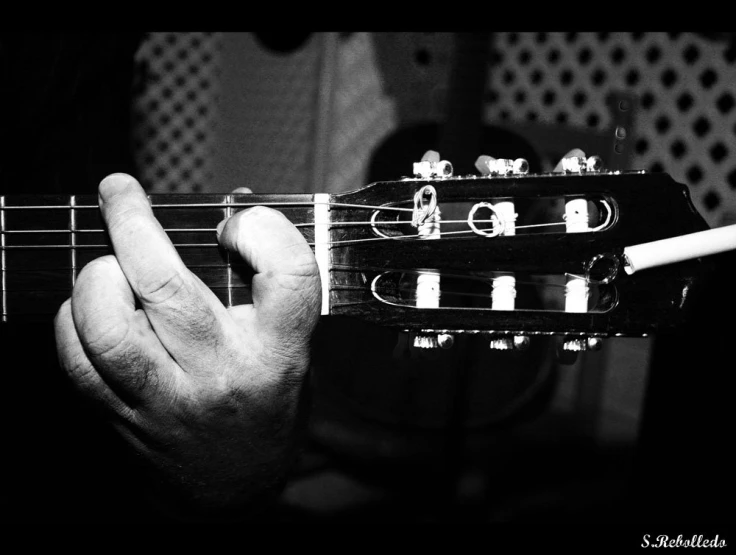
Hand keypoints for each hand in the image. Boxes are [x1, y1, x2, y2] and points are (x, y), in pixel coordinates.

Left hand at [54, 174, 320, 516]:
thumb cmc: (269, 405)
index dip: (262, 229)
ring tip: (108, 265)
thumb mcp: (293, 347)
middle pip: (168, 288)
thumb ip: (271, 285)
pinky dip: (73, 321)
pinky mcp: (128, 417)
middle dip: (133, 223)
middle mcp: (225, 374)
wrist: (238, 487)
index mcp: (281, 351)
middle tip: (120, 191)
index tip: (238, 222)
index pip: (287, 275)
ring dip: (97, 279)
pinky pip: (80, 363)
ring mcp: (170, 399)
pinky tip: (90, 307)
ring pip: (109, 329)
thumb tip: (233, 207)